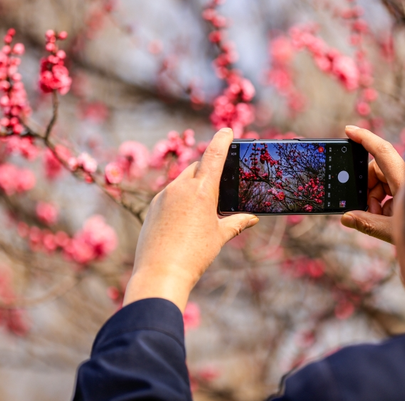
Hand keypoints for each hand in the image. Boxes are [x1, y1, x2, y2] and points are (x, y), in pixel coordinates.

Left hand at [123, 128, 258, 311]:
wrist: (161, 274)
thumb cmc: (195, 255)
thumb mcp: (220, 236)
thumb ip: (236, 223)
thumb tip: (252, 219)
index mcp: (201, 191)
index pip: (213, 156)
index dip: (221, 141)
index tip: (226, 130)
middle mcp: (180, 188)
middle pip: (197, 167)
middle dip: (208, 168)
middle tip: (220, 178)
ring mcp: (163, 196)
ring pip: (182, 181)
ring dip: (193, 184)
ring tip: (204, 204)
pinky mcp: (153, 207)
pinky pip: (169, 194)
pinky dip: (180, 198)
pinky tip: (185, 217)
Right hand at [340, 125, 404, 242]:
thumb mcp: (391, 230)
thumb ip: (367, 222)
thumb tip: (346, 218)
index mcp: (404, 178)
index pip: (381, 151)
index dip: (364, 138)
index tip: (349, 130)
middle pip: (377, 170)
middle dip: (367, 188)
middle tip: (366, 209)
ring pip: (381, 182)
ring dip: (374, 199)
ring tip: (379, 218)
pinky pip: (389, 191)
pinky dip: (382, 204)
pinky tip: (385, 219)